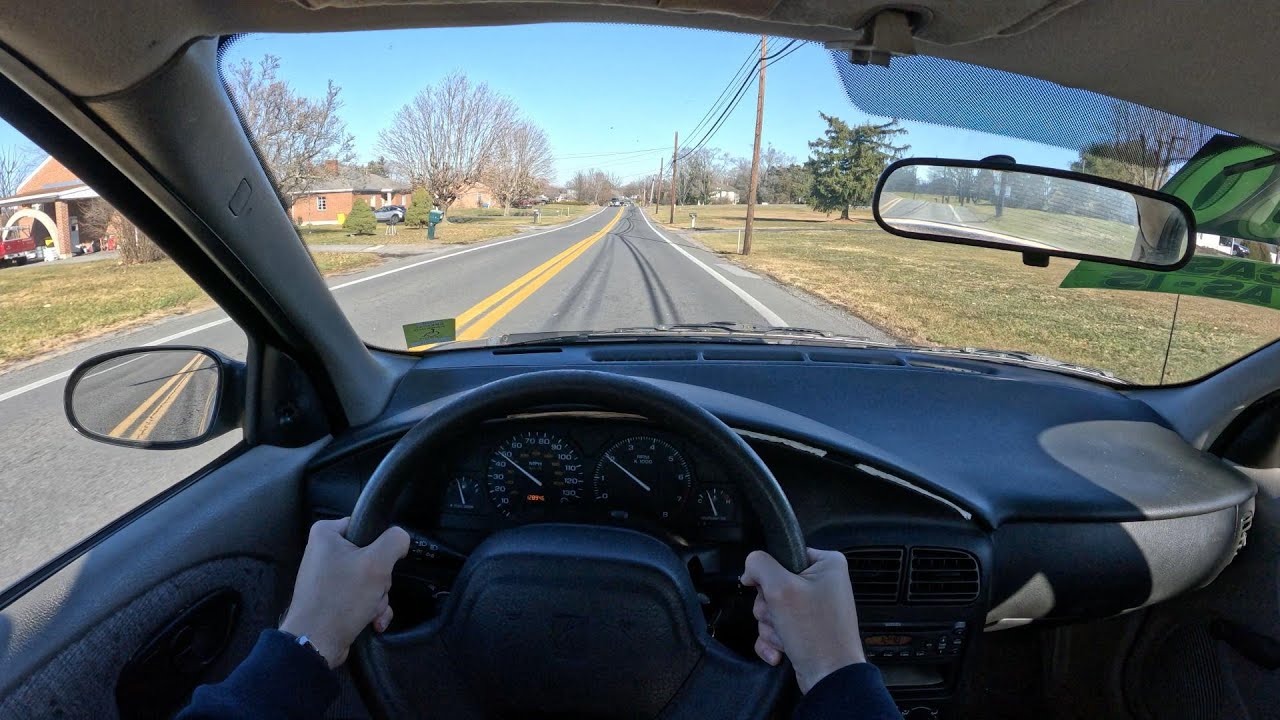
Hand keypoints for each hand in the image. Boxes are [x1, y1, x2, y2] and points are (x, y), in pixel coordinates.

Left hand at [279, 517, 409, 668]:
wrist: (316, 644)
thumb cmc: (341, 599)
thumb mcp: (376, 563)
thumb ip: (395, 541)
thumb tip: (401, 538)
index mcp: (325, 534)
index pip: (366, 526)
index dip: (380, 545)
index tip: (381, 563)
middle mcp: (322, 552)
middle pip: (371, 556)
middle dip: (380, 580)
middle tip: (373, 590)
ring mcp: (326, 577)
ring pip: (369, 579)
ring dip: (378, 598)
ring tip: (369, 610)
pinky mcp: (331, 598)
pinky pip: (360, 596)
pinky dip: (370, 609)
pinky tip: (371, 621)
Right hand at [739, 548, 865, 692]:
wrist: (829, 678)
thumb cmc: (815, 633)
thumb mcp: (781, 588)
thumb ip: (759, 565)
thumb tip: (750, 568)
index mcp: (827, 564)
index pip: (783, 555)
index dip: (769, 574)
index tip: (770, 590)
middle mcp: (823, 584)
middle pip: (773, 584)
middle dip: (769, 607)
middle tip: (781, 617)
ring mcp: (814, 608)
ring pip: (772, 608)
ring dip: (771, 626)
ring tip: (786, 637)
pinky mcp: (806, 629)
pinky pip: (776, 627)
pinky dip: (773, 640)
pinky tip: (781, 651)